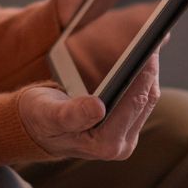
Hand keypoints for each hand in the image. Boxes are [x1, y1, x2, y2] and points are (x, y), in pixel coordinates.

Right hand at [19, 51, 160, 159]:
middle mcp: (120, 145)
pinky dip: (140, 81)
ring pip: (145, 102)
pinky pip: (138, 103)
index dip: (142, 77)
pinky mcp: (122, 130)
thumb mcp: (48, 114)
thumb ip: (72, 114)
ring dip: (148, 75)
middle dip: (149, 72)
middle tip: (152, 42)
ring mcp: (123, 138)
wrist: (35, 128)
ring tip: (150, 49)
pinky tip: (140, 63)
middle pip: (144, 102)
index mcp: (105, 143)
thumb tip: (98, 106)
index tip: (149, 53)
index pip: (132, 104)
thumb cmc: (39, 118)